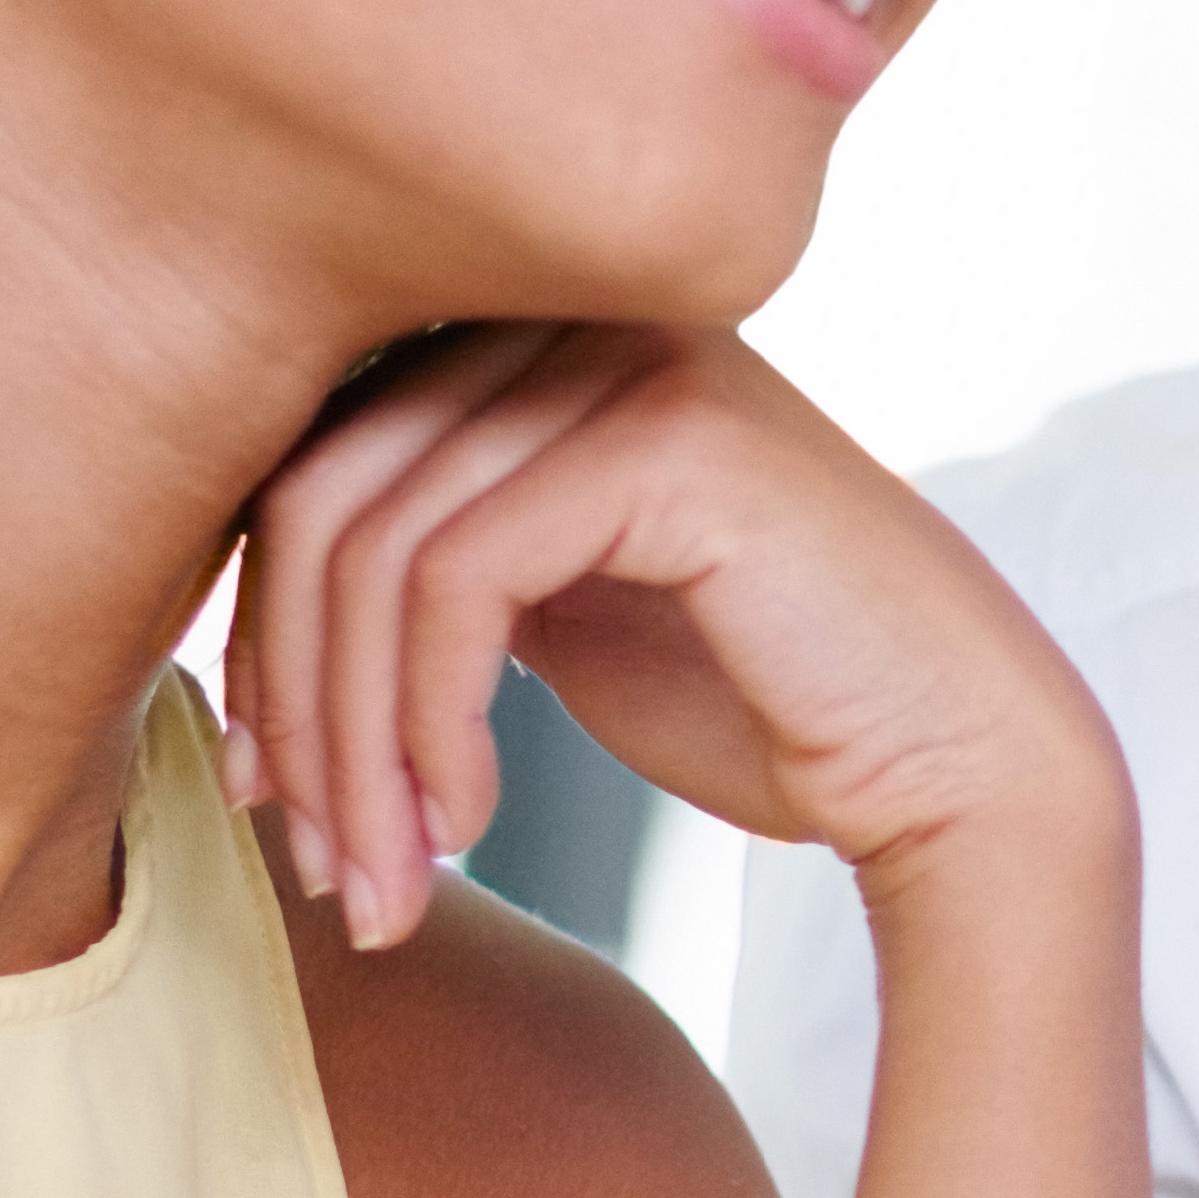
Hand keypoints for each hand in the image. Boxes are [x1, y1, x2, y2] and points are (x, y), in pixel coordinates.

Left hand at [226, 319, 1118, 941]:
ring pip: (373, 546)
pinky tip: (469, 820)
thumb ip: (431, 573)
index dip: (260, 633)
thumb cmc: (768, 707)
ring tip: (381, 879)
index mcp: (541, 343)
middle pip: (318, 493)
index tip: (266, 792)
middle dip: (292, 703)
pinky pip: (456, 574)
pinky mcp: (669, 435)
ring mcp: (629, 359)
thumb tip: (237, 622)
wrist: (961, 768)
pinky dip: (426, 723)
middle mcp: (578, 318)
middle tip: (312, 861)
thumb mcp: (553, 619)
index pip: (312, 454)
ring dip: (353, 746)